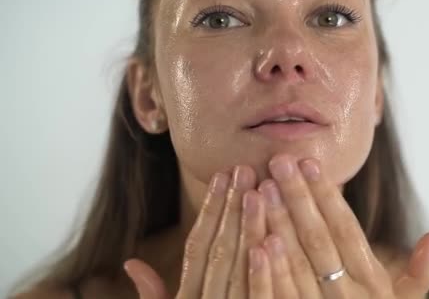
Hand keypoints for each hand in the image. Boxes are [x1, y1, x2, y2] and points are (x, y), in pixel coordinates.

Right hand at [124, 165, 267, 298]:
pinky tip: (270, 241)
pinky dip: (262, 272)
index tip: (222, 175)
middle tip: (243, 169)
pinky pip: (260, 298)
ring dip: (249, 227)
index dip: (209, 210)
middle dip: (231, 208)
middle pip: (219, 249)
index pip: (196, 247)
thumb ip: (154, 295)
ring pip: (240, 267)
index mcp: (187, 298)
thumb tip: (130, 263)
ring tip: (259, 190)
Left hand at [254, 154, 428, 297]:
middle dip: (299, 198)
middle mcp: (349, 298)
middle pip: (320, 241)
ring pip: (296, 265)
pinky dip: (268, 272)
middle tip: (280, 160)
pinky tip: (256, 241)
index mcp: (374, 286)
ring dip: (277, 225)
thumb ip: (418, 278)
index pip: (348, 232)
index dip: (329, 197)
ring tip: (261, 187)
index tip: (310, 162)